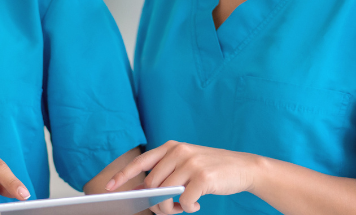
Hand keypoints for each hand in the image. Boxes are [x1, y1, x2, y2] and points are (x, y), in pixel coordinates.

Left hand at [103, 141, 264, 213]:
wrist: (245, 167)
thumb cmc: (212, 169)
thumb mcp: (187, 163)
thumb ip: (168, 173)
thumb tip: (146, 194)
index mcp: (172, 146)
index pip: (141, 162)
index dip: (124, 175)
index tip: (110, 187)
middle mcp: (179, 151)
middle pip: (153, 185)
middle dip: (157, 203)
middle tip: (170, 210)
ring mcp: (191, 163)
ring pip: (166, 195)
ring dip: (172, 208)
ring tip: (183, 208)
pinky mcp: (202, 176)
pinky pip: (184, 201)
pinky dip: (188, 208)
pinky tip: (197, 205)